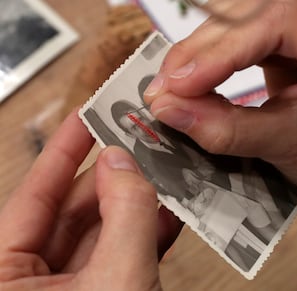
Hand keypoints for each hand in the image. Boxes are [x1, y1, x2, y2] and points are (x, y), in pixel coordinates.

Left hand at [0, 110, 181, 289]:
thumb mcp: (118, 279)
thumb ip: (124, 215)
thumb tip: (121, 163)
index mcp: (5, 278)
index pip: (33, 197)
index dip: (64, 150)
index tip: (84, 116)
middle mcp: (29, 282)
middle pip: (71, 212)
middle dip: (112, 179)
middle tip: (137, 148)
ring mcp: (66, 290)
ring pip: (100, 232)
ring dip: (134, 207)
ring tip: (158, 178)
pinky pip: (117, 255)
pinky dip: (144, 236)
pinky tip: (164, 216)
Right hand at [144, 3, 296, 239]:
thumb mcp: (293, 142)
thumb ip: (230, 128)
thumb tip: (170, 112)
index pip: (256, 26)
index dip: (210, 58)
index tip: (171, 91)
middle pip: (232, 19)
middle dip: (192, 57)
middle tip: (159, 95)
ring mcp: (287, 31)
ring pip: (226, 29)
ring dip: (193, 61)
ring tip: (167, 94)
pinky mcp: (274, 49)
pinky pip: (230, 46)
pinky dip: (206, 69)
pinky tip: (188, 88)